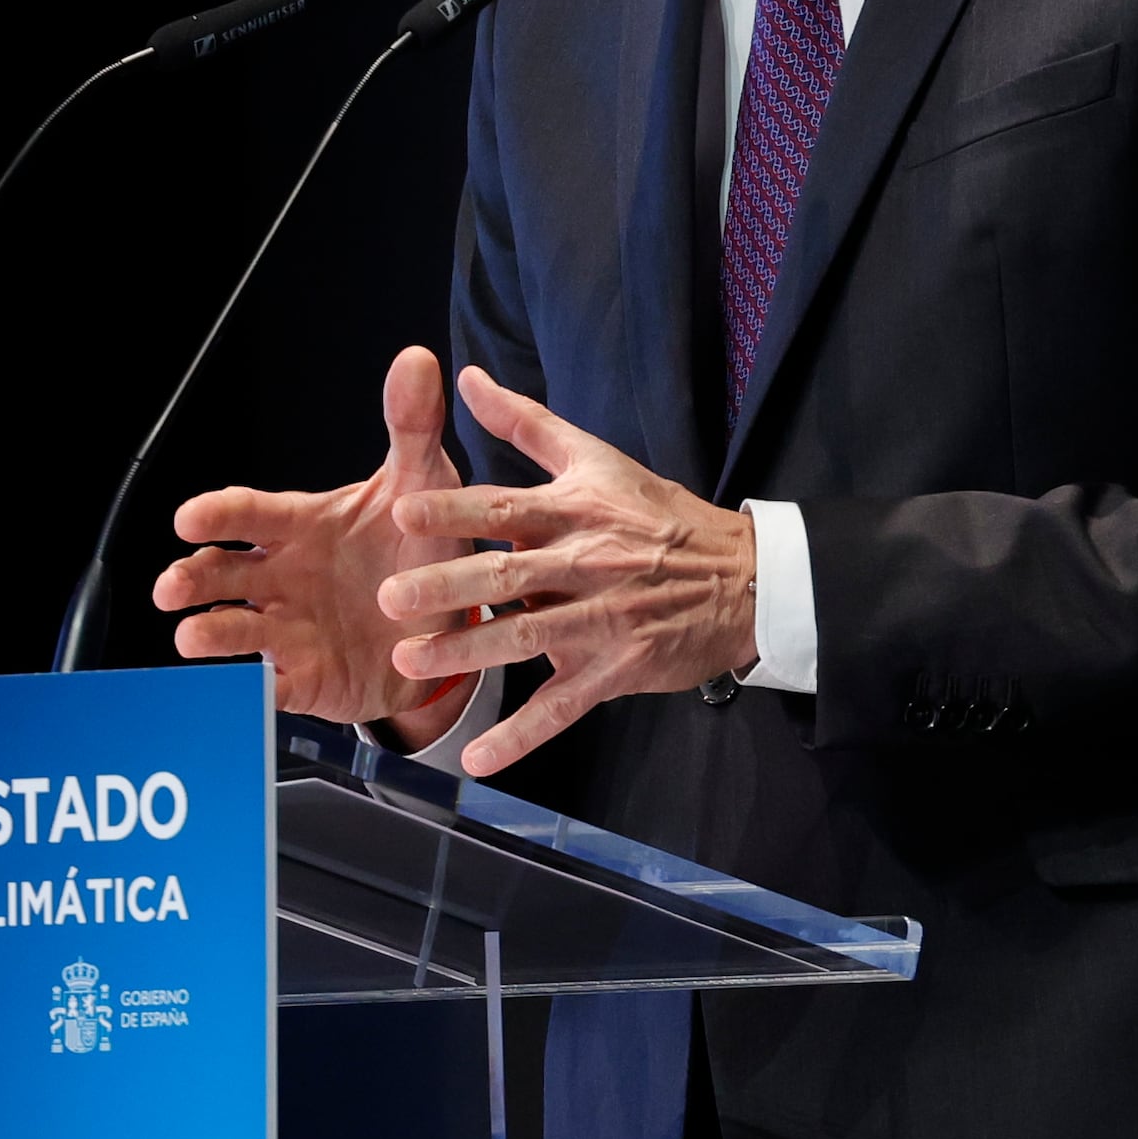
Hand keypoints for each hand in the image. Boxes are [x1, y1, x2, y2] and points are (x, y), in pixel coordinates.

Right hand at [155, 346, 465, 725]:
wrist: (444, 620)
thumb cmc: (416, 541)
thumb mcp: (423, 484)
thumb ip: (412, 427)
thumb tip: (417, 358)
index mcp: (299, 525)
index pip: (248, 513)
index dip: (218, 514)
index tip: (190, 516)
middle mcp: (280, 575)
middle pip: (221, 572)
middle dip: (192, 578)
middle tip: (172, 587)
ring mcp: (286, 627)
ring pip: (234, 630)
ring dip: (210, 633)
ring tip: (192, 637)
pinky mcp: (302, 678)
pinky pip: (271, 687)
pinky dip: (256, 691)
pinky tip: (246, 691)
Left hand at [377, 366, 757, 777]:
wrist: (746, 581)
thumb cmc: (663, 518)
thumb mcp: (600, 460)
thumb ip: (527, 423)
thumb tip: (467, 378)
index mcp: (578, 512)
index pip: (508, 508)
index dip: (456, 510)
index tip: (404, 510)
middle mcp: (587, 565)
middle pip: (510, 578)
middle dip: (448, 589)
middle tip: (390, 599)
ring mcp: (602, 623)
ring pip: (528, 640)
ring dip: (469, 655)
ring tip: (411, 663)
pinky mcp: (616, 671)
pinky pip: (563, 708)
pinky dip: (522, 736)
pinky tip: (480, 760)